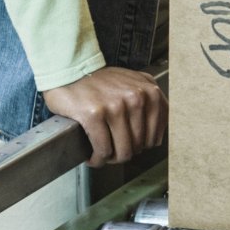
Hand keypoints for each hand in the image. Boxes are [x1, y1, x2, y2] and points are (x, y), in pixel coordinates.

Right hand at [41, 67, 166, 166]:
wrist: (71, 71)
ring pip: (122, 151)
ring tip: (103, 155)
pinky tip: (92, 156)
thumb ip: (149, 100)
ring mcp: (116, 106)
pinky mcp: (95, 114)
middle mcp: (136, 98)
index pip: (156, 134)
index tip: (134, 147)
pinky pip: (102, 149)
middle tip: (114, 152)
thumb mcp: (134, 82)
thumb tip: (158, 133)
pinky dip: (97, 159)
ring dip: (111, 159)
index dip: (144, 146)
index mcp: (149, 92)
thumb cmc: (101, 81)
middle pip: (139, 145)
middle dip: (125, 153)